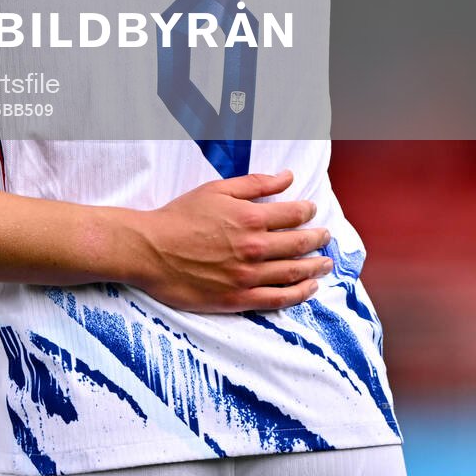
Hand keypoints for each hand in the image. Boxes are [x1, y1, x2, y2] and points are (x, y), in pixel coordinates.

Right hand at [121, 170, 331, 312]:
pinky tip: (309, 288)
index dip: (308, 211)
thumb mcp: (216, 190)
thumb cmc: (179, 217)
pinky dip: (300, 293)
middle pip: (300, 244)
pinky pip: (279, 298)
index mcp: (250, 218)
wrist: (149, 250)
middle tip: (325, 237)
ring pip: (295, 272)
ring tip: (325, 263)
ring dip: (315, 267)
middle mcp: (255, 248)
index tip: (311, 211)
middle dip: (318, 239)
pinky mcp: (239, 298)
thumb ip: (255, 184)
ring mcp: (249, 276)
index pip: (294, 214)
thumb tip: (287, 176)